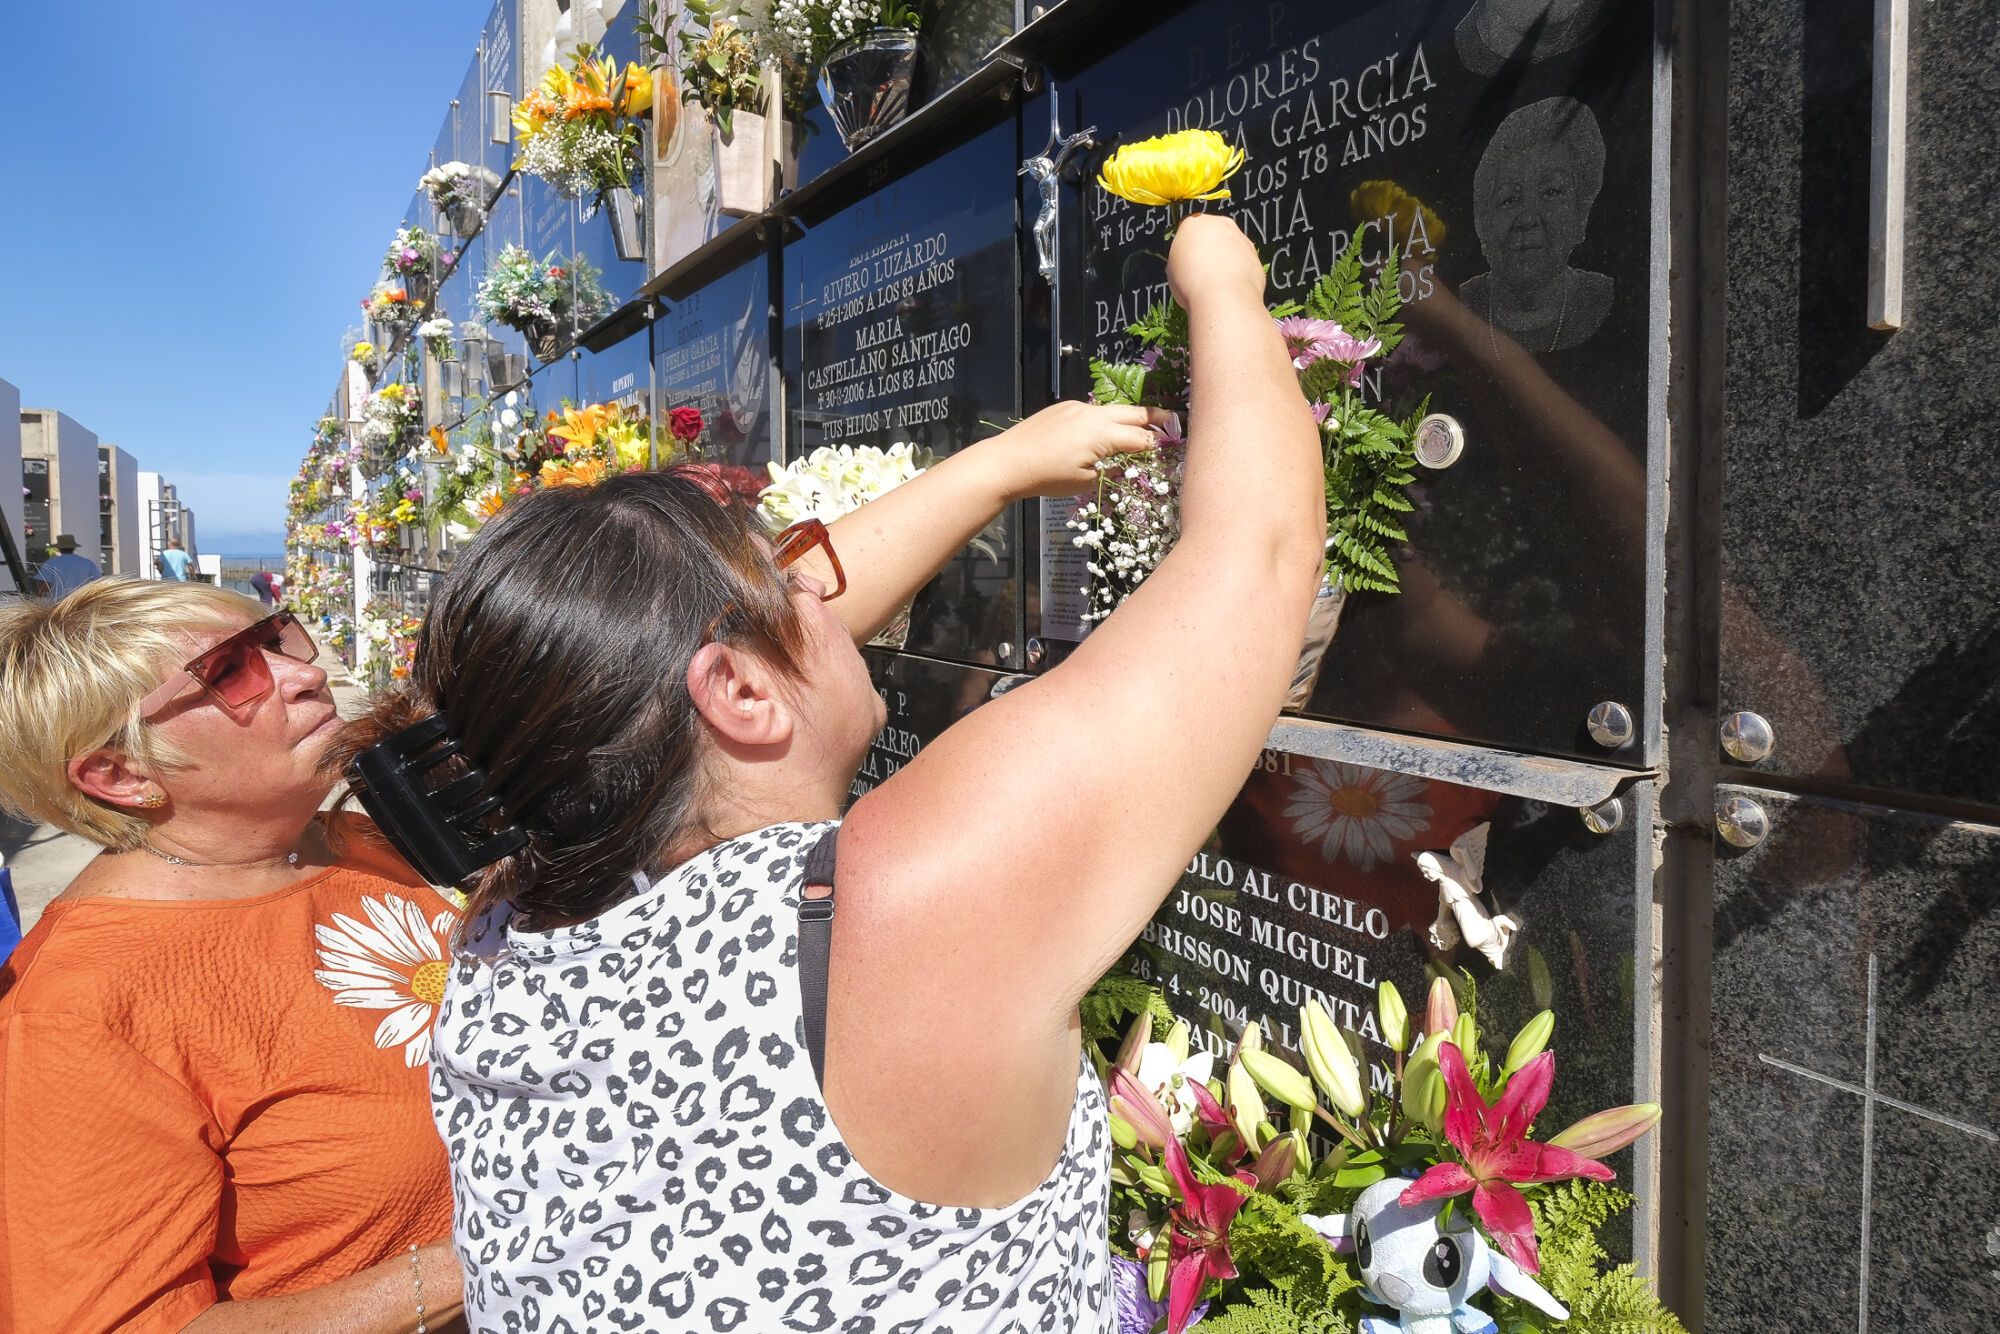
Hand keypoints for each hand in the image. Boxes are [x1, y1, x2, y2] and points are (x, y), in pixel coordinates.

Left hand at [983, 400, 1175, 500]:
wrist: (1009, 461)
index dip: (1157, 442)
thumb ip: (1110, 469)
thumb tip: (1124, 463)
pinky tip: (1104, 429)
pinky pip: (1093, 410)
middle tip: (1172, 419)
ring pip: (1112, 409)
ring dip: (1129, 416)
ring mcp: (1078, 408)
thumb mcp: (1085, 481)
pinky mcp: (1064, 407)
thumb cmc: (1048, 477)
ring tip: (1143, 423)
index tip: (1171, 444)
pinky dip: (1105, 418)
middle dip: (1154, 417)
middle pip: (1132, 413)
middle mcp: (1094, 414)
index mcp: (1103, 434)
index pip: (1140, 437)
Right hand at [1167, 214, 1265, 311]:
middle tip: (1200, 272)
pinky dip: (1239, 273)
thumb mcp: (1173, 269)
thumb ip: (1183, 258)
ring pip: (1231, 248)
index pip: (1189, 230)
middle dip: (1209, 250)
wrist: (1223, 298)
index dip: (1187, 248)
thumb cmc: (1194, 284)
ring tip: (1215, 284)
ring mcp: (1242, 239)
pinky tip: (1230, 288)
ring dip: (1225, 261)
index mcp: (1194, 223)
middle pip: (1213, 235)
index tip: (1185, 262)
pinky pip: (1244, 263)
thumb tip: (1187, 264)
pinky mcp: (1256, 256)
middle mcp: (1221, 225)